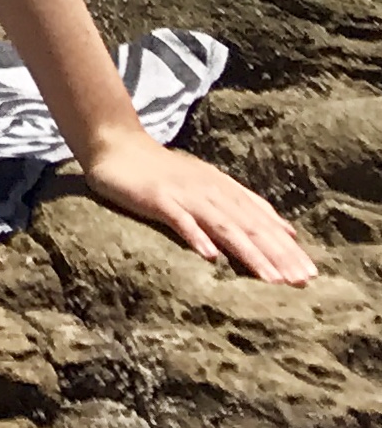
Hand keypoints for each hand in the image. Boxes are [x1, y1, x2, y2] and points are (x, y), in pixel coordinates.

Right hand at [76, 128, 315, 284]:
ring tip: (270, 279)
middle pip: (250, 226)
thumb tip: (288, 231)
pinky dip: (196, 236)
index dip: (287, 248)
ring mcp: (184, 194)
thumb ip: (246, 204)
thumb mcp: (210, 184)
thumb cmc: (164, 171)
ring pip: (223, 226)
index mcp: (225, 189)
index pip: (263, 221)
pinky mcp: (157, 197)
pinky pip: (180, 219)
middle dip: (278, 255)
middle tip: (300, 282)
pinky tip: (210, 257)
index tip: (310, 275)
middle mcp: (210, 191)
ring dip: (249, 252)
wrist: (116, 144)